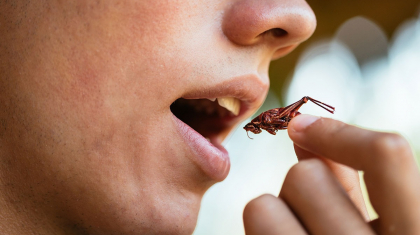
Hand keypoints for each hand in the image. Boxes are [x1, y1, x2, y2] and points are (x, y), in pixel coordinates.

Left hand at [243, 115, 419, 234]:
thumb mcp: (360, 220)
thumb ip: (343, 177)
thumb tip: (302, 123)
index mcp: (412, 233)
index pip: (386, 154)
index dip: (339, 132)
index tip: (300, 124)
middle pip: (303, 175)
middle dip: (300, 186)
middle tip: (308, 214)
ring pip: (263, 204)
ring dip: (275, 210)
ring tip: (293, 231)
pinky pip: (253, 221)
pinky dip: (260, 227)